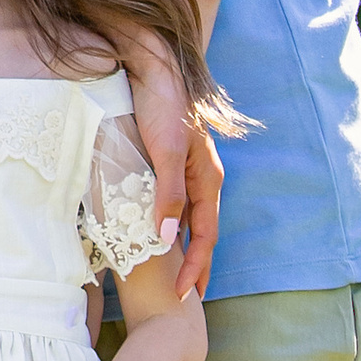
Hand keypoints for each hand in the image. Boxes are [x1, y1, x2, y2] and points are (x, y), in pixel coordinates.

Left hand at [179, 116, 222, 299]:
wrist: (153, 64)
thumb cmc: (161, 104)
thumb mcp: (166, 152)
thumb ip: (168, 195)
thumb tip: (170, 239)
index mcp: (207, 178)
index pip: (206, 235)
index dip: (196, 266)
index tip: (184, 294)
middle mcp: (202, 177)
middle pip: (204, 231)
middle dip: (197, 265)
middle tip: (189, 296)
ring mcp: (189, 169)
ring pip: (192, 217)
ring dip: (186, 247)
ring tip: (177, 272)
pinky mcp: (171, 160)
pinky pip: (176, 202)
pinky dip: (173, 224)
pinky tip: (161, 231)